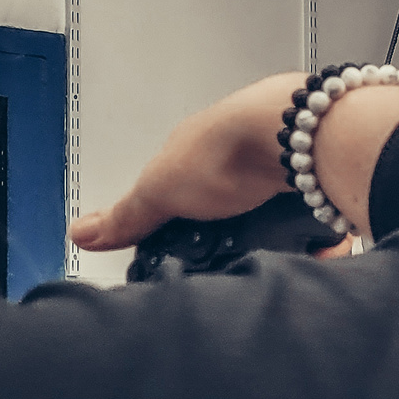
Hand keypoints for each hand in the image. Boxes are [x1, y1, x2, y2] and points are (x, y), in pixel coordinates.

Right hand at [70, 71, 398, 252]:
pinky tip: (310, 253)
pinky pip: (315, 223)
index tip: (182, 252)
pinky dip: (314, 242)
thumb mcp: (160, 190)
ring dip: (274, 242)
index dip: (177, 225)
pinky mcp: (317, 181)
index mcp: (194, 151)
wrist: (295, 136)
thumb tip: (81, 233)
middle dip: (233, 238)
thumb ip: (126, 216)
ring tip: (273, 262)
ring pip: (275, 218)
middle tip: (233, 261)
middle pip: (230, 208)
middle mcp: (239, 155)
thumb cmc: (227, 148)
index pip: (178, 194)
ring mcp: (280, 166)